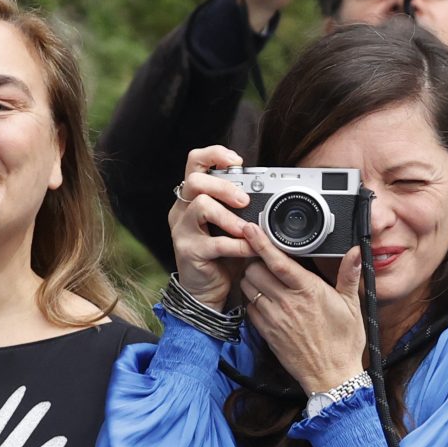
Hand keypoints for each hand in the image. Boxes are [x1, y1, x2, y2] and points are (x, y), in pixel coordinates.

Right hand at [169, 146, 256, 309]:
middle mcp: (181, 211)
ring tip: (247, 228)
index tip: (237, 161)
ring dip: (230, 216)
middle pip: (195, 181)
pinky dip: (238, 245)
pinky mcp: (189, 252)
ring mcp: (182, 231)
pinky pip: (215, 243)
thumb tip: (266, 187)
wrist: (206, 291)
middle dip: (224, 186)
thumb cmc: (221, 255)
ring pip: (201, 206)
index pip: (194, 161)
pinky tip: (250, 249)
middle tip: (244, 200)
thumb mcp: (229, 224)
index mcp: (190, 198)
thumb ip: (239, 205)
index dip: (214, 154)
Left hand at [241, 231, 365, 392]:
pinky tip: (265, 300)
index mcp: (309, 291)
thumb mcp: (352, 306)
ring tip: (265, 279)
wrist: (331, 376)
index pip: (278, 262)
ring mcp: (274, 318)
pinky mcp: (266, 332)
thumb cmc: (343, 342)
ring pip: (248, 287)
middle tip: (265, 260)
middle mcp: (287, 303)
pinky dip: (252, 299)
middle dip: (256, 260)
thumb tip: (355, 252)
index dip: (262, 242)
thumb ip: (349, 275)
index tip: (251, 228)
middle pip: (255, 270)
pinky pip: (248, 307)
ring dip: (252, 278)